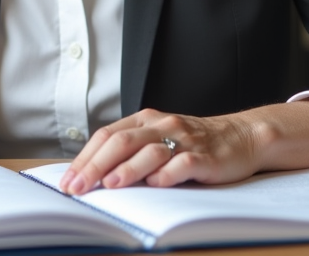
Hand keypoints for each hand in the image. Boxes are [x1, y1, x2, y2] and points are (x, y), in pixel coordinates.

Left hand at [60, 99, 308, 194]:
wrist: (242, 137)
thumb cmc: (194, 143)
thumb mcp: (159, 140)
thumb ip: (131, 151)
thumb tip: (91, 175)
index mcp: (145, 120)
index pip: (107, 136)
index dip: (84, 158)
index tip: (67, 181)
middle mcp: (162, 125)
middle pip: (121, 142)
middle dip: (95, 165)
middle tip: (78, 187)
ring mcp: (184, 140)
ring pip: (149, 151)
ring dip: (127, 169)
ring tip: (109, 185)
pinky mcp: (205, 156)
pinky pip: (183, 163)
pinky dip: (168, 174)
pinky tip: (156, 185)